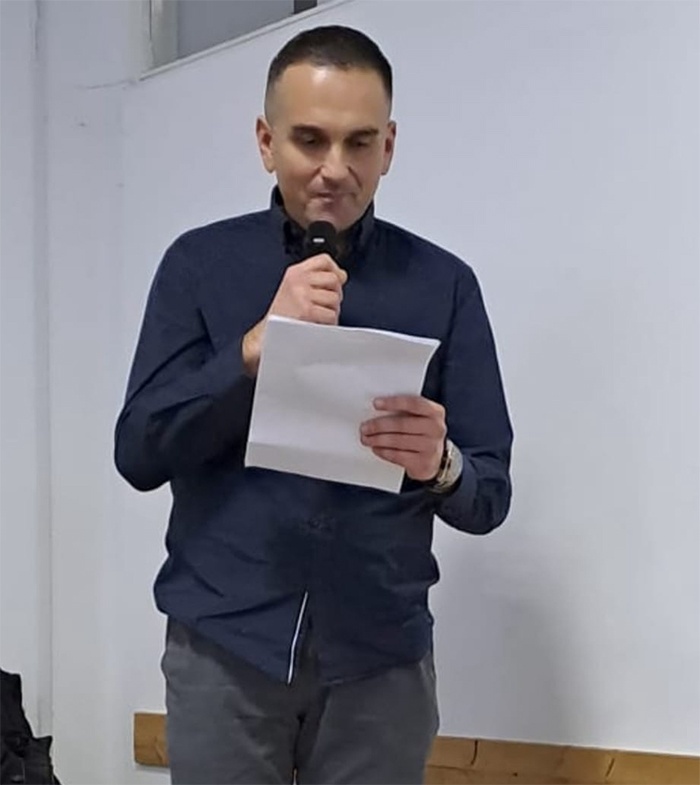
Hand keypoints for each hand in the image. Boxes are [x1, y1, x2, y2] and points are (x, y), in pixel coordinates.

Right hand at [243, 254, 346, 375]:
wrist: (268, 335)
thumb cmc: (282, 315)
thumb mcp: (295, 288)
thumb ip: (318, 280)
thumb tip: (341, 275)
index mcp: (295, 272)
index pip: (324, 260)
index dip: (335, 270)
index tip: (335, 282)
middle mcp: (298, 280)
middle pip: (334, 279)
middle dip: (335, 294)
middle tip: (326, 305)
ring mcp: (302, 295)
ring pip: (335, 298)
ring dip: (332, 311)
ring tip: (320, 316)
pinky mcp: (307, 311)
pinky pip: (331, 315)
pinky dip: (329, 323)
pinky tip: (319, 325)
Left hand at [360, 395, 446, 481]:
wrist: (434, 460)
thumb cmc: (421, 433)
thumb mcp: (421, 418)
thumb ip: (405, 411)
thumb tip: (376, 409)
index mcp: (435, 412)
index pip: (414, 403)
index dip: (393, 403)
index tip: (375, 404)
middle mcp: (436, 429)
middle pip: (402, 424)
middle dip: (379, 425)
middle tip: (364, 427)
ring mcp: (431, 447)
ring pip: (398, 441)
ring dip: (378, 439)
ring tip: (366, 438)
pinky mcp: (423, 463)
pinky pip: (398, 456)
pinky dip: (384, 452)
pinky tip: (376, 448)